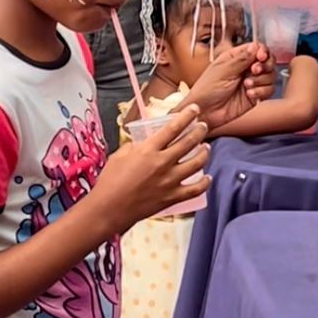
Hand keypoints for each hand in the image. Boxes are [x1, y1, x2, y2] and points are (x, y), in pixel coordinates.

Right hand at [93, 103, 209, 228]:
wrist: (110, 208)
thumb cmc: (110, 181)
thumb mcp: (119, 156)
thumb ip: (134, 147)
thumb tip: (143, 143)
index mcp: (148, 150)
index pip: (172, 128)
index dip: (186, 116)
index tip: (195, 109)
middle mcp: (162, 163)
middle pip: (188, 143)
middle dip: (199, 131)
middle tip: (204, 126)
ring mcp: (169, 181)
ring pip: (196, 164)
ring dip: (204, 153)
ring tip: (206, 148)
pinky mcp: (172, 197)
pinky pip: (195, 189)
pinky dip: (204, 183)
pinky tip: (207, 178)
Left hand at [190, 45, 275, 130]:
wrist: (205, 112)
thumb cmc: (206, 90)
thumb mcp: (223, 70)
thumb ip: (241, 58)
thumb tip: (255, 46)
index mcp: (235, 58)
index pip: (256, 48)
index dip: (262, 51)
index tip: (261, 57)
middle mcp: (245, 69)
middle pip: (267, 61)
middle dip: (264, 66)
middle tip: (254, 71)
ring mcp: (251, 82)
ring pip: (270, 76)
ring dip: (261, 80)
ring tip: (247, 85)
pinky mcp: (255, 96)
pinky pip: (268, 90)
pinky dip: (261, 91)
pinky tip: (249, 94)